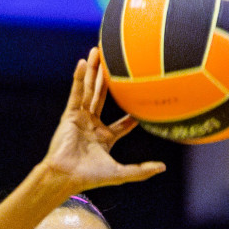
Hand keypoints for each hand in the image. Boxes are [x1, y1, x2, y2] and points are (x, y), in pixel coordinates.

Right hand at [39, 48, 165, 193]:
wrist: (66, 175)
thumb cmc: (91, 177)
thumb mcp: (120, 173)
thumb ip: (141, 171)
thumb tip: (163, 168)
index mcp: (105, 138)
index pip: (122, 123)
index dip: (132, 114)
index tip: (143, 101)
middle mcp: (93, 125)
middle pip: (103, 97)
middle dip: (108, 79)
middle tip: (116, 61)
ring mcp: (80, 118)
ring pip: (90, 90)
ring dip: (94, 71)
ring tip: (98, 51)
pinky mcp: (69, 114)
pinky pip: (76, 92)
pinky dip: (79, 77)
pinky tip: (84, 62)